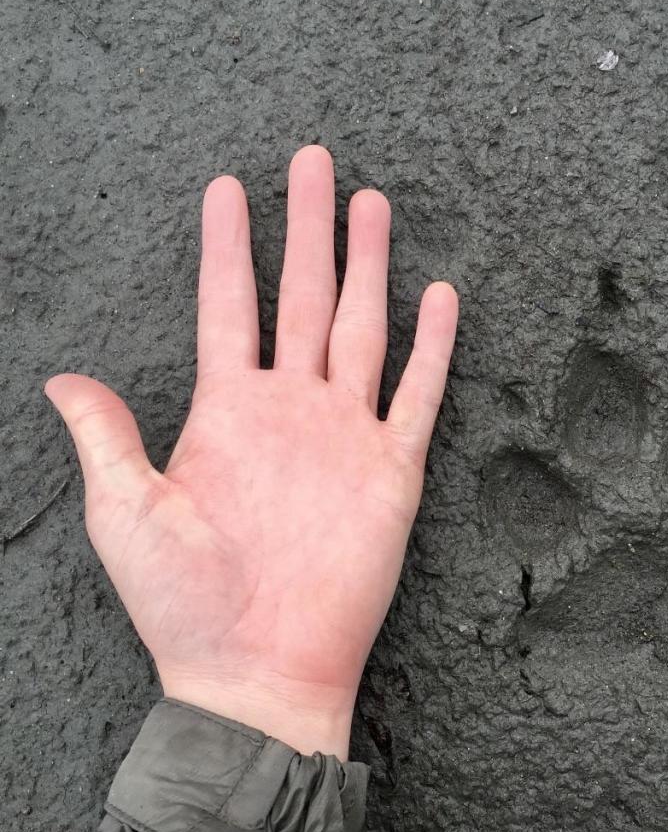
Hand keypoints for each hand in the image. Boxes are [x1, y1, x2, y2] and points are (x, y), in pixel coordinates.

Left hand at [46, 146, 457, 759]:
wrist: (260, 670)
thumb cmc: (185, 602)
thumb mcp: (125, 513)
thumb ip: (106, 436)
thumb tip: (62, 376)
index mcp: (225, 412)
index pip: (228, 306)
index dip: (228, 246)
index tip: (227, 186)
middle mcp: (289, 411)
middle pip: (302, 297)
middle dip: (309, 229)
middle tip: (315, 161)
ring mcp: (344, 436)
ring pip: (361, 328)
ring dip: (369, 266)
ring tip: (372, 203)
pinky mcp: (391, 472)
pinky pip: (417, 396)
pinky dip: (432, 347)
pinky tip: (441, 296)